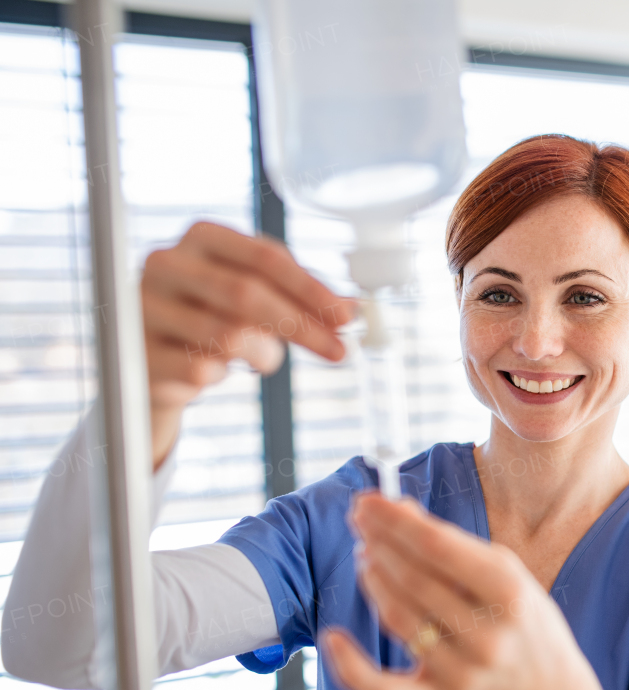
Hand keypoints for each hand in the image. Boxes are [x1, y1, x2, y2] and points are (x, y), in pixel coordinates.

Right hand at [141, 221, 355, 468]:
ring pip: (229, 337)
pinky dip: (224, 374)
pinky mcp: (138, 352)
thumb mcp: (255, 293)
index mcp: (202, 237)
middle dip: (303, 327)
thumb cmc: (213, 314)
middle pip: (248, 294)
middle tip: (338, 352)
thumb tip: (352, 309)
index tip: (346, 317)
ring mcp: (144, 307)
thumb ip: (299, 295)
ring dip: (263, 355)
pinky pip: (203, 370)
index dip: (311, 289)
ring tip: (263, 358)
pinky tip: (216, 368)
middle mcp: (167, 264)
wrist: (151, 355)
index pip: (265, 257)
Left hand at [322, 492, 613, 689]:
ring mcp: (463, 673)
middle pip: (414, 580)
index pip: (439, 548)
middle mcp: (487, 635)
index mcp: (511, 593)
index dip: (396, 522)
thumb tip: (399, 513)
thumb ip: (456, 547)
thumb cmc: (524, 621)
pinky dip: (352, 667)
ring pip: (399, 619)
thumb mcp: (509, 576)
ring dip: (373, 580)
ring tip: (364, 555)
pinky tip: (332, 637)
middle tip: (360, 521)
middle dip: (380, 543)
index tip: (368, 501)